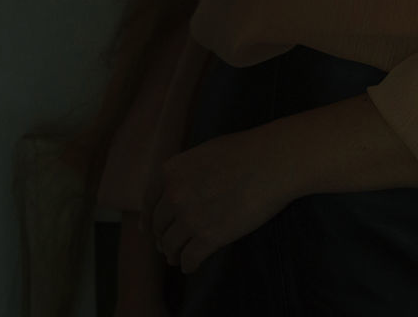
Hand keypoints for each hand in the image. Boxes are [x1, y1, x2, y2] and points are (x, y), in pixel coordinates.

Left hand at [144, 125, 294, 275]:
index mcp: (171, 171)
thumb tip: (180, 187)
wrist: (270, 163)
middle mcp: (174, 195)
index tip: (148, 230)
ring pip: (170, 245)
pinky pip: (189, 259)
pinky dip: (188, 265)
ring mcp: (190, 218)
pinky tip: (191, 266)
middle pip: (159, 226)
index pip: (149, 201)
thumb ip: (186, 172)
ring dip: (172, 253)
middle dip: (161, 237)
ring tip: (177, 258)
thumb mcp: (204, 152)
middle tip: (166, 245)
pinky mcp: (209, 238)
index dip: (148, 219)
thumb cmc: (244, 151)